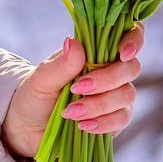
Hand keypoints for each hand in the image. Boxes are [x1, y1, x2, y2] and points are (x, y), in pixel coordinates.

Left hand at [0, 22, 144, 160]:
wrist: (28, 126)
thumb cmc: (35, 95)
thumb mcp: (41, 79)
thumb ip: (61, 64)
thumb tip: (73, 42)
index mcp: (93, 52)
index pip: (127, 34)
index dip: (134, 39)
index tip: (123, 53)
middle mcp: (109, 70)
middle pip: (131, 68)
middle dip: (107, 80)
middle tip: (77, 89)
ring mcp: (115, 95)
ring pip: (127, 95)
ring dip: (99, 105)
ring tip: (70, 112)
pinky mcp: (114, 119)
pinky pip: (122, 119)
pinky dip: (103, 123)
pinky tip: (83, 125)